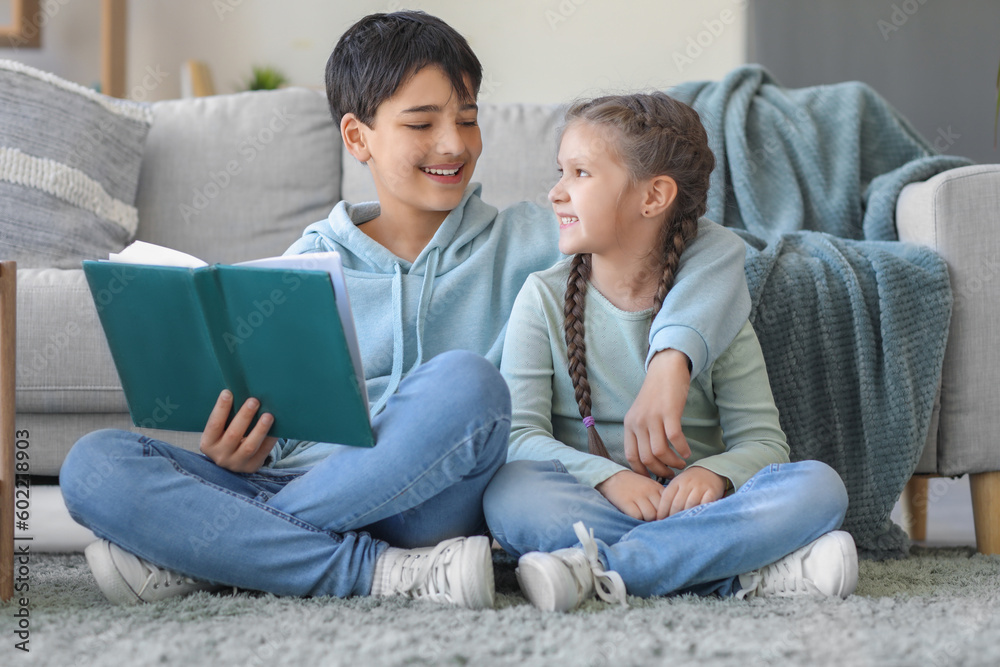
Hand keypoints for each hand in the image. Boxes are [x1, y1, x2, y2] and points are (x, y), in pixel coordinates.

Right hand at [200, 390, 276, 472]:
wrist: (232, 462)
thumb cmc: (225, 438)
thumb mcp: (220, 431)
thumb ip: (227, 418)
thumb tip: (241, 393)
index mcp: (208, 444)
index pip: (214, 424)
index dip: (221, 409)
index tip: (228, 392)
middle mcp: (220, 456)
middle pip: (233, 435)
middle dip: (244, 416)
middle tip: (254, 401)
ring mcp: (236, 464)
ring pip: (249, 446)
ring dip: (260, 429)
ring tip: (268, 416)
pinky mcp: (251, 467)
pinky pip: (263, 452)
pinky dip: (270, 440)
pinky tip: (276, 429)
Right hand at [596, 470, 666, 521]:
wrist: (612, 477)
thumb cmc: (633, 485)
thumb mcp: (649, 486)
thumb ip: (659, 496)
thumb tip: (668, 513)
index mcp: (656, 487)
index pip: (668, 504)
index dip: (665, 513)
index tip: (661, 516)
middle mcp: (649, 491)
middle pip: (660, 512)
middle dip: (656, 518)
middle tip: (650, 519)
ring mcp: (638, 496)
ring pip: (650, 515)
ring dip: (646, 519)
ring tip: (641, 516)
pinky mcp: (627, 502)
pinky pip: (637, 516)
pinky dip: (636, 518)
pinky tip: (633, 514)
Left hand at [623, 348, 692, 478]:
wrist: (665, 369)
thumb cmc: (656, 393)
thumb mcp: (641, 413)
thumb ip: (642, 432)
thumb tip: (650, 457)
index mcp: (629, 424)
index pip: (631, 456)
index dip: (642, 471)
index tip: (653, 478)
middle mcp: (638, 422)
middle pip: (646, 458)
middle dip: (660, 471)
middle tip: (671, 474)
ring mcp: (653, 417)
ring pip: (659, 451)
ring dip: (672, 462)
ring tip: (680, 464)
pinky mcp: (669, 412)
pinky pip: (674, 438)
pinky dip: (682, 449)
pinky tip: (687, 452)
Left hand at [657, 466, 726, 518]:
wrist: (710, 471)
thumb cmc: (690, 483)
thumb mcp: (678, 485)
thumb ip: (670, 497)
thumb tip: (660, 516)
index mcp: (677, 482)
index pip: (666, 497)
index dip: (662, 510)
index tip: (659, 520)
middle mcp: (687, 484)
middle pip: (677, 503)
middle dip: (672, 516)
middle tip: (670, 525)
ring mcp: (700, 487)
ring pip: (690, 504)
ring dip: (685, 515)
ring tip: (682, 524)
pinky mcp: (712, 491)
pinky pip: (705, 504)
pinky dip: (700, 512)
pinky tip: (696, 518)